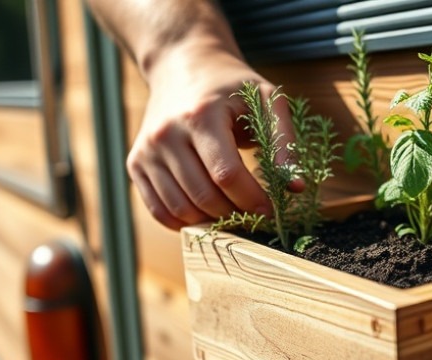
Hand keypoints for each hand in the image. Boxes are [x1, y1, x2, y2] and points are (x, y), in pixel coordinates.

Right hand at [127, 45, 294, 229]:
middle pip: (204, 197)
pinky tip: (207, 213)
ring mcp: (146, 151)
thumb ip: (284, 142)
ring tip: (234, 210)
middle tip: (254, 212)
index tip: (271, 208)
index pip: (227, 175)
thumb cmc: (231, 86)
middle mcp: (165, 134)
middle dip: (236, 212)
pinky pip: (159, 211)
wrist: (182, 65)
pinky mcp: (136, 164)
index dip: (253, 199)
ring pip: (181, 210)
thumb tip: (295, 187)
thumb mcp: (266, 99)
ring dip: (212, 221)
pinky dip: (184, 222)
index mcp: (200, 116)